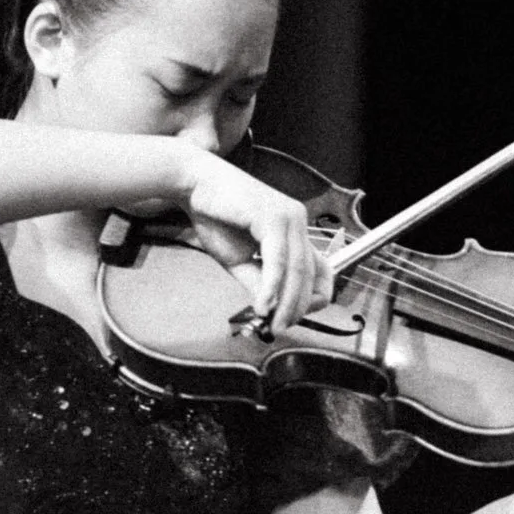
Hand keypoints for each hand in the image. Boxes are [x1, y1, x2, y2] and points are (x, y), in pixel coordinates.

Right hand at [176, 144, 333, 329]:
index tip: (293, 317)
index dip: (313, 298)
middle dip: (297, 308)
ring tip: (273, 324)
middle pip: (310, 275)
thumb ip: (258, 283)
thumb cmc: (214, 216)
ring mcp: (288, 217)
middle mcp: (298, 222)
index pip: (321, 270)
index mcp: (294, 230)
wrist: (192, 184)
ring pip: (296, 270)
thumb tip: (270, 311)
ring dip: (286, 303)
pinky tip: (262, 305)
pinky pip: (277, 260)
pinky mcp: (272, 216)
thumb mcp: (239, 260)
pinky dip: (271, 287)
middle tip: (279, 328)